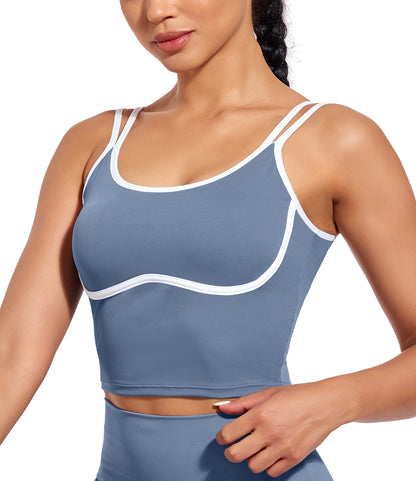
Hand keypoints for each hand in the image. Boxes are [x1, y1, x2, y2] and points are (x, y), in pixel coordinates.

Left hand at [215, 381, 346, 477]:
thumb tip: (222, 408)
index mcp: (260, 414)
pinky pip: (272, 472)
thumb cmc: (297, 395)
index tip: (224, 436)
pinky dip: (268, 465)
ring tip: (255, 448)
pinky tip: (270, 453)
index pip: (229, 434)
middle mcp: (270, 433)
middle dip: (230, 452)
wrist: (326, 404)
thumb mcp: (267, 393)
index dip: (222, 437)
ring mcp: (282, 448)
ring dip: (250, 458)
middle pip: (236, 454)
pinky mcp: (294, 458)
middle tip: (233, 446)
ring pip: (253, 466)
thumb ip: (243, 403)